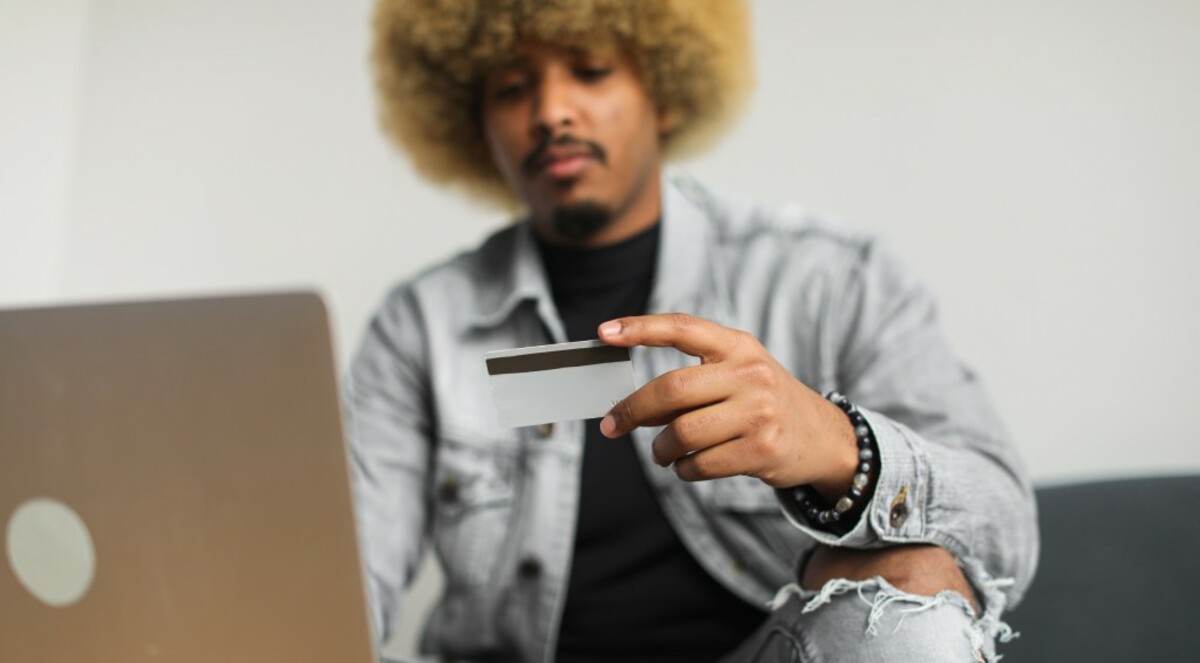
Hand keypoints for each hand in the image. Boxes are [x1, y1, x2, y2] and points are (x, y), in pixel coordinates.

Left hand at [598, 313, 859, 497]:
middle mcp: (750, 374)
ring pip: (681, 432)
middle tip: (612, 425)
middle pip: (671, 389)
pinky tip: (687, 466)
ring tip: (661, 452)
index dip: (641, 328)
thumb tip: (630, 404)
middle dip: (632, 410)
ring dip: (659, 449)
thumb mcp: (740, 375)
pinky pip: (700, 464)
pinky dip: (683, 469)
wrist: (824, 438)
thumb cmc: (765, 403)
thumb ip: (693, 380)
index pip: (682, 328)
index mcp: (739, 346)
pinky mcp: (762, 449)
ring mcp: (758, 412)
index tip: (605, 333)